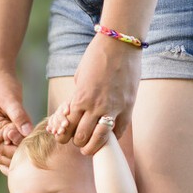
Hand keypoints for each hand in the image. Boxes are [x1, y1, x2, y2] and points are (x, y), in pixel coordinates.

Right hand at [0, 70, 32, 173]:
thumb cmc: (3, 84)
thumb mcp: (11, 99)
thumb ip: (19, 116)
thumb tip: (27, 132)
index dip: (13, 153)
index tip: (27, 152)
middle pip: (0, 157)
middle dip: (14, 162)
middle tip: (32, 164)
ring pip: (4, 155)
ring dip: (15, 161)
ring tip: (31, 168)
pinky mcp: (5, 130)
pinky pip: (10, 147)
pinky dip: (18, 153)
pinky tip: (29, 158)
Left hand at [55, 35, 141, 154]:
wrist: (120, 43)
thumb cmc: (97, 56)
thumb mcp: (80, 77)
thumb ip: (79, 96)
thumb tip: (77, 110)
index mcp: (80, 98)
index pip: (67, 128)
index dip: (64, 136)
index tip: (65, 137)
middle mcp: (95, 106)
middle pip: (81, 137)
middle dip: (77, 143)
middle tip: (78, 143)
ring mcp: (113, 108)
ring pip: (100, 139)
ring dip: (93, 147)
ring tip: (90, 148)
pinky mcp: (128, 107)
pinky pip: (120, 130)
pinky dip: (113, 136)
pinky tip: (109, 136)